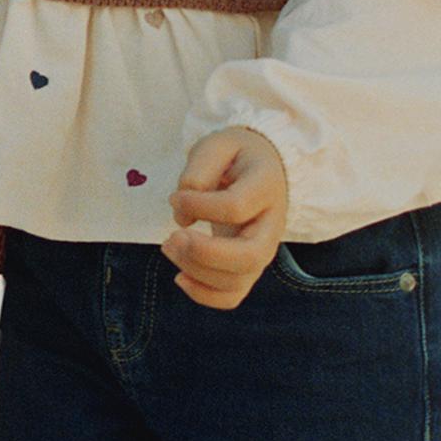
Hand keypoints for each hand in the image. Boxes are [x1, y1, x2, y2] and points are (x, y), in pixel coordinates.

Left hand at [163, 129, 288, 309]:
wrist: (264, 171)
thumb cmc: (236, 157)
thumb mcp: (217, 144)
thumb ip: (198, 171)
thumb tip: (183, 215)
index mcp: (266, 187)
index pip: (235, 207)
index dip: (198, 205)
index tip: (176, 198)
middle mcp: (271, 225)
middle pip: (249, 256)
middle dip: (202, 253)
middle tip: (171, 237)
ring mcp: (263, 250)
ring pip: (237, 281)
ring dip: (195, 271)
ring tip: (169, 246)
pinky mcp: (249, 268)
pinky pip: (232, 296)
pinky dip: (204, 295)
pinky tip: (180, 277)